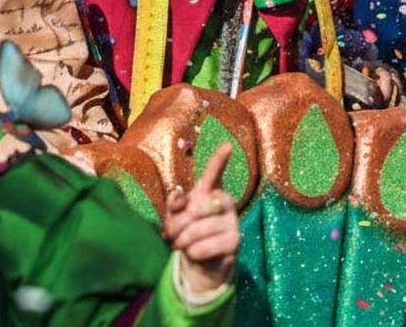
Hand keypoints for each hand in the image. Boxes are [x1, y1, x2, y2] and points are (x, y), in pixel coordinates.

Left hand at [164, 143, 239, 299]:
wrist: (201, 261)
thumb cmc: (186, 232)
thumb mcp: (175, 216)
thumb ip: (174, 204)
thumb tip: (180, 196)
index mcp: (210, 191)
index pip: (214, 172)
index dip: (219, 159)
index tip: (228, 145)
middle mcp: (225, 202)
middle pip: (195, 209)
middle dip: (176, 225)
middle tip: (170, 235)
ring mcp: (233, 220)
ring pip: (197, 230)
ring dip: (182, 241)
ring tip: (181, 245)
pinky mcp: (235, 241)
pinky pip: (205, 246)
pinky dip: (193, 253)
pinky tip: (195, 253)